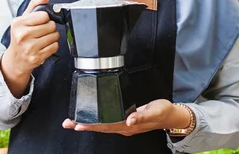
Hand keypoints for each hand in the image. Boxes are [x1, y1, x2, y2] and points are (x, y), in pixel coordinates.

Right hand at [0, 0, 59, 96]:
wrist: (16, 59)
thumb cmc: (20, 36)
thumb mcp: (23, 19)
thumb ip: (35, 5)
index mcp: (18, 23)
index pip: (44, 15)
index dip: (45, 18)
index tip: (41, 21)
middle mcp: (23, 35)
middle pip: (50, 26)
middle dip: (50, 27)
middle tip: (43, 30)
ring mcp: (30, 48)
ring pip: (54, 36)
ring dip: (52, 36)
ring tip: (44, 38)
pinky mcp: (37, 57)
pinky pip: (54, 46)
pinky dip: (53, 45)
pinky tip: (45, 46)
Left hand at [62, 99, 190, 135]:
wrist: (170, 115)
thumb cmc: (162, 112)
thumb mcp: (154, 110)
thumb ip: (142, 115)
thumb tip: (129, 120)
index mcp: (128, 125)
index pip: (105, 126)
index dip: (90, 125)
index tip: (77, 123)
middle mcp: (123, 127)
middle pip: (99, 127)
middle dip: (82, 125)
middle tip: (67, 123)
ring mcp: (123, 125)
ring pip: (101, 126)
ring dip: (86, 124)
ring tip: (72, 122)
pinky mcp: (124, 120)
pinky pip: (106, 122)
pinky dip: (95, 121)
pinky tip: (88, 119)